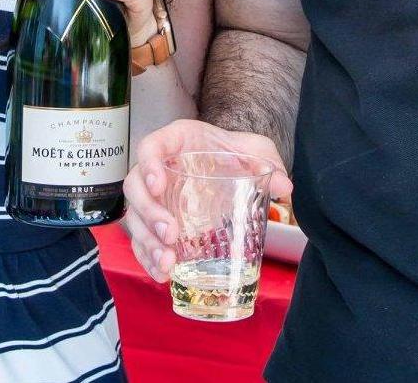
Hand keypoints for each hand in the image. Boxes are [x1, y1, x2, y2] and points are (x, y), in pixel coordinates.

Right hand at [122, 118, 292, 280]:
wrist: (229, 164)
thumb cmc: (233, 152)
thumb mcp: (253, 149)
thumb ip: (267, 161)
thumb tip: (284, 186)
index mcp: (176, 142)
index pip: (150, 146)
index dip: (148, 164)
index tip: (159, 184)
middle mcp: (159, 168)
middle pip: (135, 187)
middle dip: (148, 213)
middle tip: (171, 235)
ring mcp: (155, 197)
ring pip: (134, 218)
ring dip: (146, 242)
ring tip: (167, 263)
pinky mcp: (157, 222)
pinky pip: (140, 240)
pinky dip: (147, 258)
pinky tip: (161, 274)